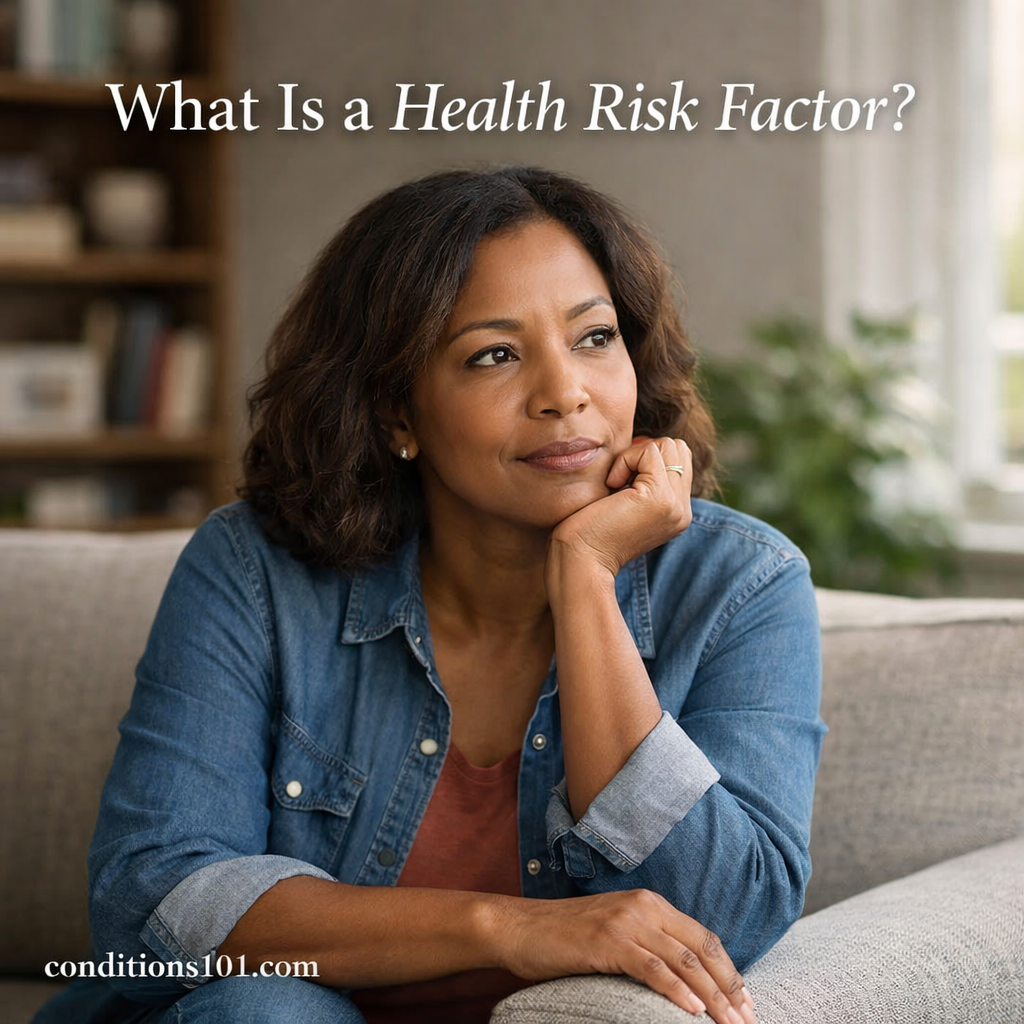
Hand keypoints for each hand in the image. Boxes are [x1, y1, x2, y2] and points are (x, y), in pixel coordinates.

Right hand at [491, 888, 757, 1022]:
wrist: (521, 928)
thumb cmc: (566, 936)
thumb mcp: (616, 931)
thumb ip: (649, 943)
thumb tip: (687, 978)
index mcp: (649, 903)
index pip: (703, 937)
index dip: (729, 971)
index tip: (746, 1002)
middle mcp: (643, 906)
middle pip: (701, 948)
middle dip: (729, 987)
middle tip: (747, 1020)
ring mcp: (626, 922)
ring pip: (683, 960)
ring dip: (712, 996)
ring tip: (729, 1023)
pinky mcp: (608, 941)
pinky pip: (652, 968)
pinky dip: (677, 991)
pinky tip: (693, 1011)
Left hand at [547, 436, 692, 578]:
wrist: (580, 562)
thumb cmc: (587, 532)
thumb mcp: (624, 502)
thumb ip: (642, 478)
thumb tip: (643, 441)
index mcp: (676, 512)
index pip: (678, 459)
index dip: (645, 457)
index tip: (618, 480)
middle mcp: (683, 510)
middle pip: (677, 447)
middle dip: (643, 453)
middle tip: (617, 481)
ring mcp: (675, 505)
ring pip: (668, 445)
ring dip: (634, 456)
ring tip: (616, 485)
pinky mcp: (660, 499)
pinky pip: (649, 451)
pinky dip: (624, 461)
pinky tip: (611, 487)